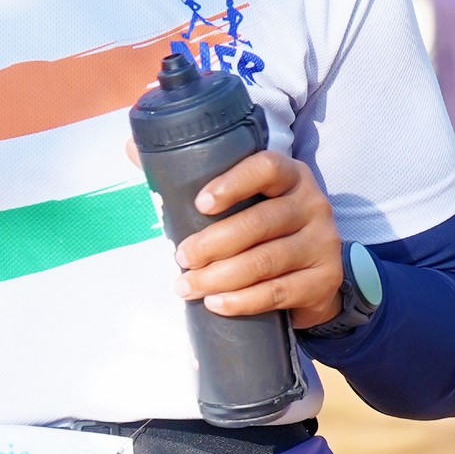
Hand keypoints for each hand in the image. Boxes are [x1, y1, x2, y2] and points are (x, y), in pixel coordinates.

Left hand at [175, 150, 343, 327]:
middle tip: (181, 258)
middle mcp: (313, 204)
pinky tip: (217, 304)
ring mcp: (322, 243)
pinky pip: (278, 292)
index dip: (233, 183)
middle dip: (213, 244)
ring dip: (220, 277)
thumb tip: (130, 149)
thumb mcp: (239, 200)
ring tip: (187, 287)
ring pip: (266, 261)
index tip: (199, 204)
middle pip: (260, 222)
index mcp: (290, 176)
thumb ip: (191, 174)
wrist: (311, 277)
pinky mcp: (324, 281)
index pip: (266, 168)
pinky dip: (243, 301)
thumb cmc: (261, 230)